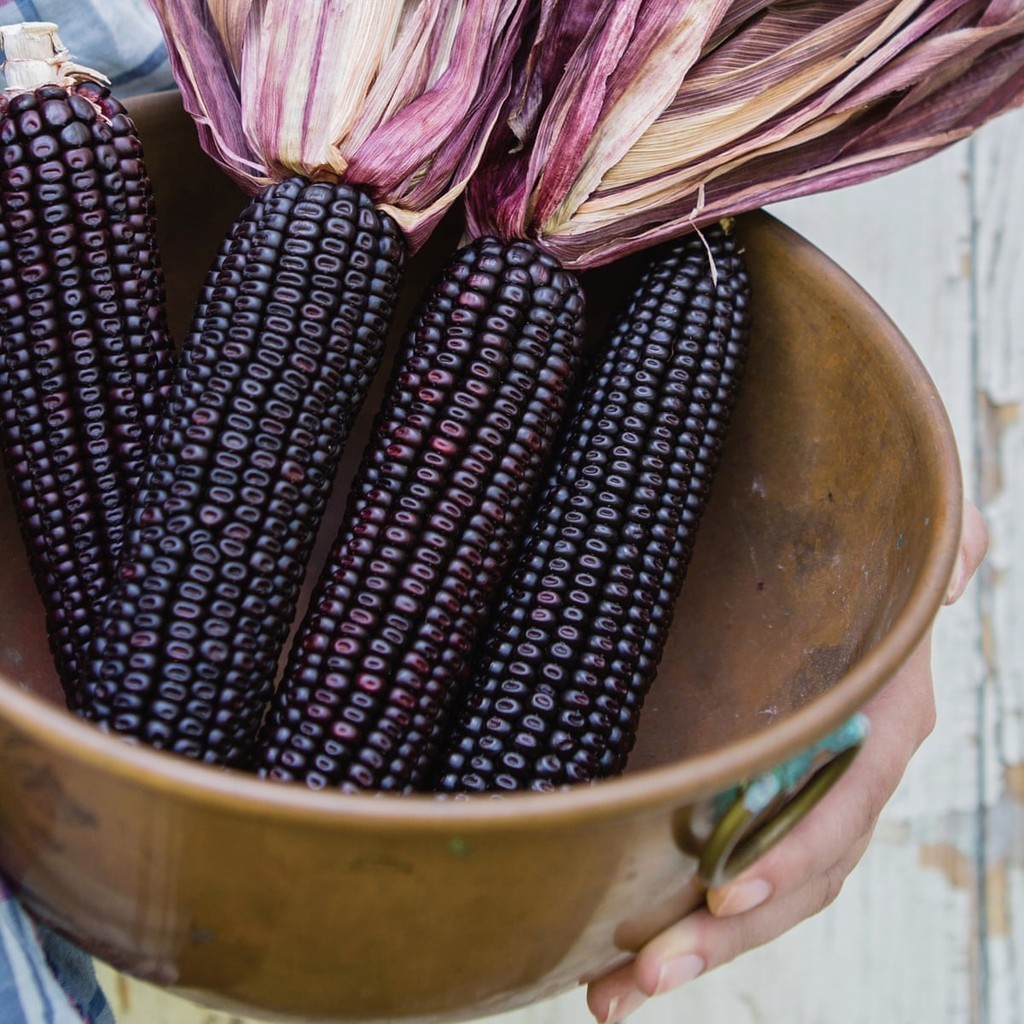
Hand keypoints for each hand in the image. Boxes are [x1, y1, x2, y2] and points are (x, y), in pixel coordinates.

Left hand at [586, 500, 988, 1023]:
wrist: (845, 576)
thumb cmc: (868, 563)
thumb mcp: (908, 548)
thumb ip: (946, 550)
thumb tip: (969, 555)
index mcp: (882, 728)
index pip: (844, 809)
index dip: (792, 855)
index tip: (724, 895)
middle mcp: (846, 781)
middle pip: (792, 881)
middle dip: (722, 938)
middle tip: (641, 977)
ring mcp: (801, 800)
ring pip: (756, 896)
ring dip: (688, 950)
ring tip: (610, 995)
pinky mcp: (759, 803)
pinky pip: (730, 871)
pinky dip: (681, 917)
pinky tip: (617, 950)